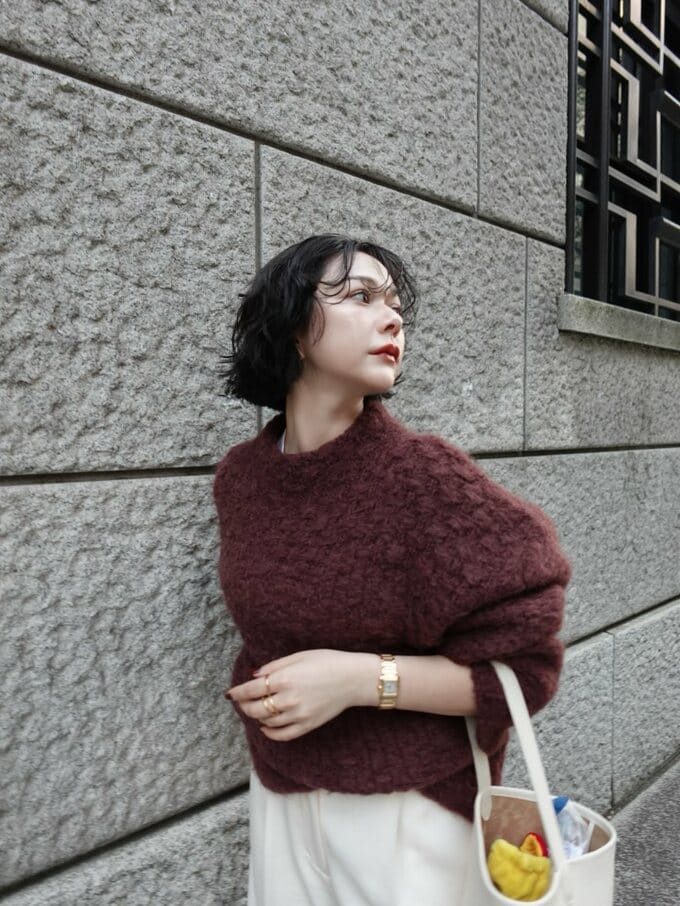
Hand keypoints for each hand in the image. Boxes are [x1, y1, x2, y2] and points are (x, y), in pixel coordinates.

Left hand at [225, 649, 371, 741]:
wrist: (353, 678)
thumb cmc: (328, 661)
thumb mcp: (299, 656)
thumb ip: (274, 666)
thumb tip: (255, 676)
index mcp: (285, 679)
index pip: (251, 690)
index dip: (238, 693)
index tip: (230, 694)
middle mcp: (288, 699)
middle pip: (255, 708)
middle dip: (244, 705)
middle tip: (240, 702)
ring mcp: (298, 715)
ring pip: (267, 722)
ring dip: (256, 717)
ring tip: (253, 710)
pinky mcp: (307, 725)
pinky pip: (283, 735)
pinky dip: (270, 733)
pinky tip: (266, 727)